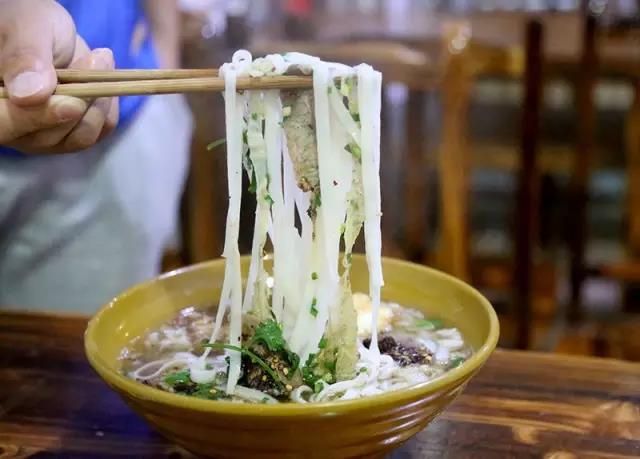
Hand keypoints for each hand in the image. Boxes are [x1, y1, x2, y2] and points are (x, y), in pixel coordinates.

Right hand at [0, 0, 118, 153]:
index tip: (72, 102)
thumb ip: (24, 59)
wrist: (49, 33)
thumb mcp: (25, 29)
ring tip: (97, 60)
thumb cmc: (29, 25)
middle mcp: (14, 127)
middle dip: (79, 100)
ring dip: (97, 100)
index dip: (38, 118)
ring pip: (79, 137)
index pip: (6, 126)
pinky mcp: (75, 134)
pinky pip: (100, 130)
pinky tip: (101, 78)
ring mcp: (45, 135)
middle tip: (96, 59)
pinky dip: (108, 104)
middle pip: (49, 137)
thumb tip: (31, 96)